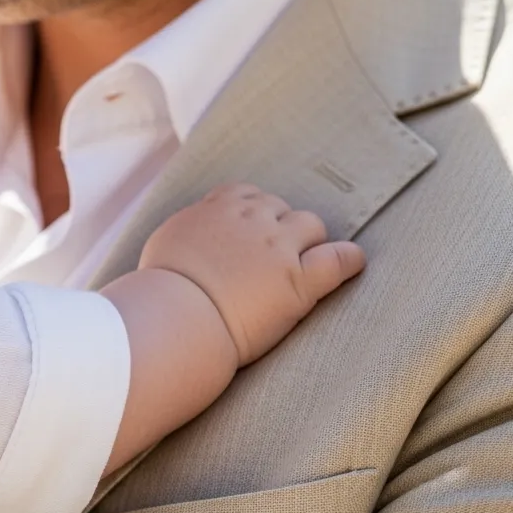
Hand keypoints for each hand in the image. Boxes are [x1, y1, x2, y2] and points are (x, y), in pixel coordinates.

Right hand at [139, 183, 365, 364]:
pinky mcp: (299, 281)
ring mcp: (279, 248)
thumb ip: (187, 232)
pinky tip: (352, 264)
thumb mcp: (164, 243)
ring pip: (311, 225)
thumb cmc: (160, 290)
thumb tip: (192, 238)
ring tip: (303, 263)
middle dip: (278, 228)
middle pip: (280, 208)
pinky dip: (348, 259)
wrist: (175, 318)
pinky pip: (338, 259)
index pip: (246, 195)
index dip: (250, 215)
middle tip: (270, 258)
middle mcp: (251, 219)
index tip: (247, 234)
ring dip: (308, 241)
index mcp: (217, 207)